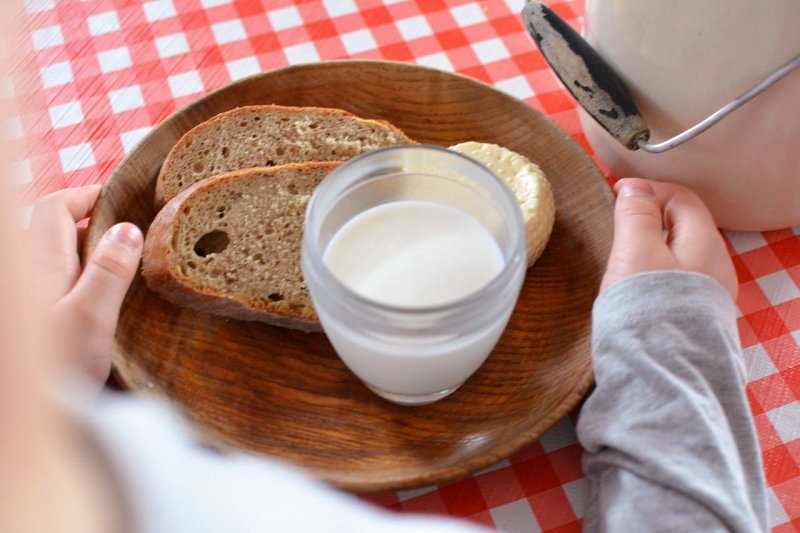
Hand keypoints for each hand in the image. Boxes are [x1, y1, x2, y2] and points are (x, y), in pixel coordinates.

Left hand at [29, 185, 142, 382]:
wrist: (20, 422)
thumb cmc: (54, 372)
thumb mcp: (90, 318)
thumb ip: (109, 271)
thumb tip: (127, 229)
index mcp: (40, 264)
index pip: (56, 207)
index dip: (86, 195)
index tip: (119, 200)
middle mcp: (27, 275)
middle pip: (54, 231)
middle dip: (90, 224)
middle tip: (130, 236)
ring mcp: (30, 298)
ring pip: (55, 259)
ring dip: (86, 254)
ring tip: (121, 268)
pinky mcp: (33, 323)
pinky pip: (56, 285)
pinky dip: (79, 279)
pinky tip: (101, 303)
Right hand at [601, 178, 736, 299]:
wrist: (664, 368)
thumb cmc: (650, 306)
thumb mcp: (636, 253)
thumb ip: (637, 215)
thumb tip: (637, 187)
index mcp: (705, 242)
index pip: (681, 197)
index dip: (648, 188)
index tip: (617, 191)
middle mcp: (716, 265)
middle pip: (684, 224)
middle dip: (652, 215)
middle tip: (619, 219)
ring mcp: (711, 291)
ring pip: (681, 252)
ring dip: (654, 243)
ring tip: (625, 251)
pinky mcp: (698, 312)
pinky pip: (679, 276)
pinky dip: (658, 267)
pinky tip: (640, 281)